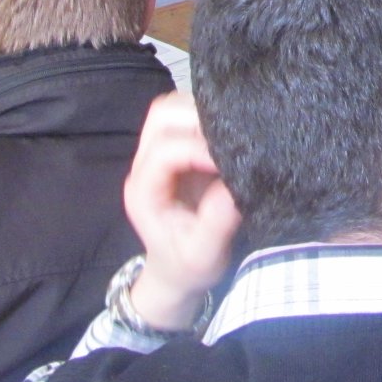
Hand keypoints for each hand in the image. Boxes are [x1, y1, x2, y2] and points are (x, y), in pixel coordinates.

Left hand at [121, 94, 241, 332]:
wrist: (177, 273)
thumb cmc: (188, 266)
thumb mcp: (204, 254)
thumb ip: (218, 221)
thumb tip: (238, 184)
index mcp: (144, 190)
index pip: (166, 151)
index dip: (199, 149)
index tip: (230, 163)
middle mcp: (144, 165)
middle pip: (162, 116)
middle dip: (199, 118)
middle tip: (234, 136)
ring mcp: (158, 155)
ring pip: (172, 109)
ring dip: (203, 113)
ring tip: (234, 133)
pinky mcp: (178, 150)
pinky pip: (188, 117)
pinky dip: (209, 117)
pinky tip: (232, 135)